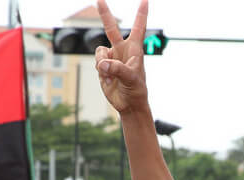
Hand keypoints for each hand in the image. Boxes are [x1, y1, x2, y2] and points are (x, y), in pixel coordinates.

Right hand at [94, 0, 149, 114]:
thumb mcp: (131, 78)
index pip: (138, 27)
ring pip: (99, 51)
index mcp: (135, 49)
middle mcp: (122, 50)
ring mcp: (112, 57)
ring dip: (103, 64)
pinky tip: (109, 81)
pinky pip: (97, 63)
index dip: (141, 13)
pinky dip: (101, 72)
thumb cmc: (136, 90)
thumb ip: (117, 69)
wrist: (128, 104)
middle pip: (111, 28)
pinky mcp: (103, 66)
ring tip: (111, 77)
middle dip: (104, 13)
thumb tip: (103, 63)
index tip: (146, 0)